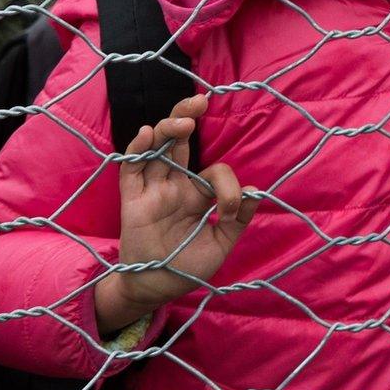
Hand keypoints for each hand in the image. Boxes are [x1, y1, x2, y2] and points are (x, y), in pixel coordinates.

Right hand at [94, 94, 256, 333]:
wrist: (160, 289)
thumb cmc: (190, 265)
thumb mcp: (222, 242)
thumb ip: (239, 218)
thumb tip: (258, 191)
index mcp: (197, 194)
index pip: (213, 171)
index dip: (227, 184)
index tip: (231, 208)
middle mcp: (174, 186)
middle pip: (179, 143)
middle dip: (187, 119)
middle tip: (200, 101)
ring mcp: (152, 191)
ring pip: (156, 151)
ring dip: (168, 131)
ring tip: (183, 120)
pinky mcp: (132, 202)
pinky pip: (132, 171)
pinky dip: (138, 151)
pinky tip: (149, 134)